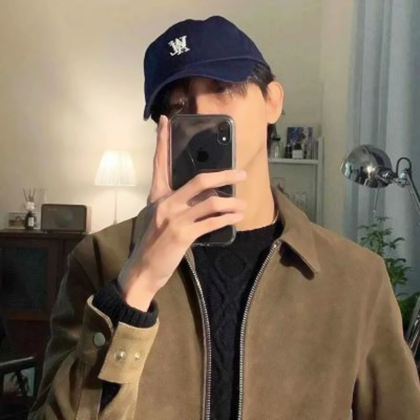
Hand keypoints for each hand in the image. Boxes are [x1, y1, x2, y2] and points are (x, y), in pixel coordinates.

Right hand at [118, 116, 246, 310]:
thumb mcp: (159, 218)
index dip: (163, 141)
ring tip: (242, 205)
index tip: (165, 120)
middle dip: (223, 175)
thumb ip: (177, 204)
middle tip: (240, 174)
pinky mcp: (183, 235)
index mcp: (157, 196)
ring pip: (210, 202)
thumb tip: (204, 196)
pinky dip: (227, 219)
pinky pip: (211, 222)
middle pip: (198, 180)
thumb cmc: (152, 243)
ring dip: (231, 203)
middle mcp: (165, 202)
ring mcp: (174, 218)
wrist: (142, 270)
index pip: (160, 163)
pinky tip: (236, 218)